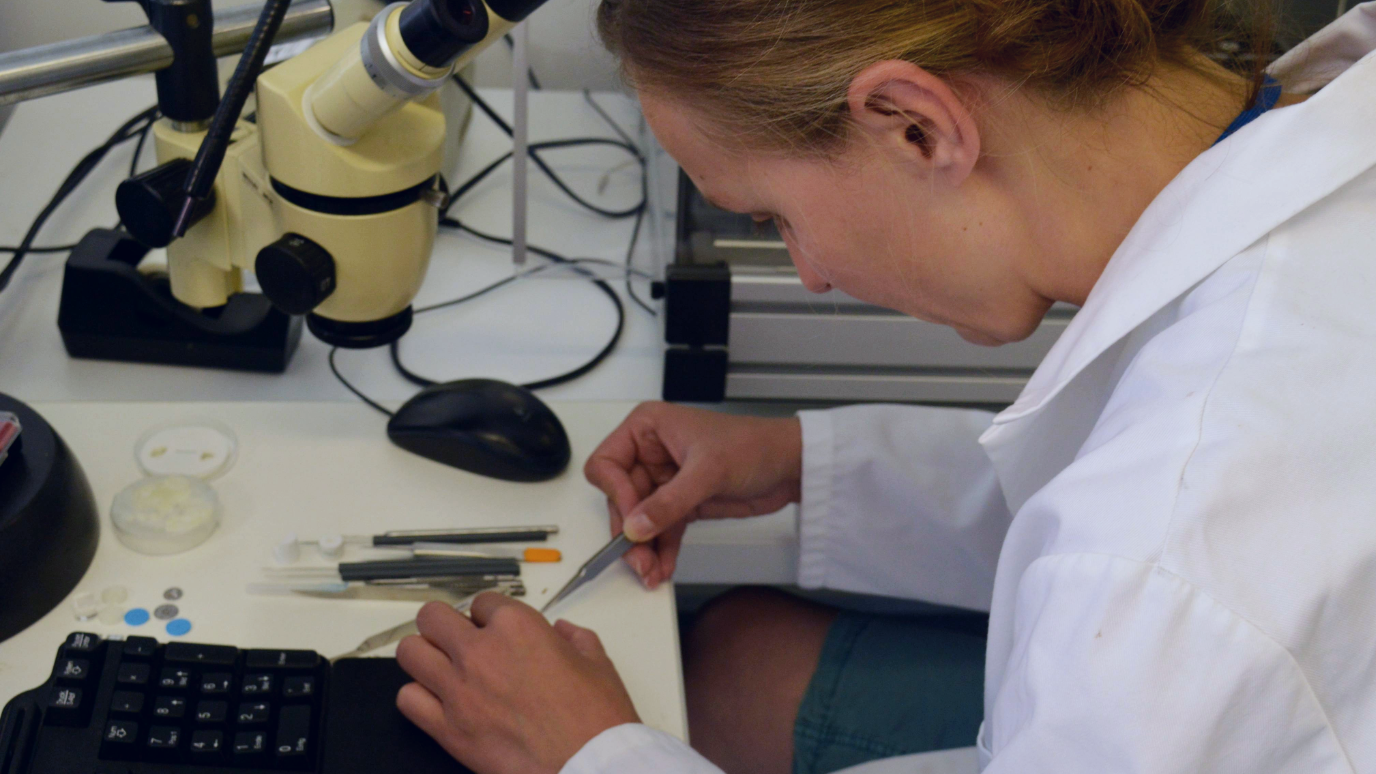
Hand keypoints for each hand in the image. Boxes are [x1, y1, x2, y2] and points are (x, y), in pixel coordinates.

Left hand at [396, 594, 639, 773]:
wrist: (588, 766)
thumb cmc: (596, 720)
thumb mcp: (598, 663)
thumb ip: (575, 638)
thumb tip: (562, 631)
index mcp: (518, 627)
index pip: (481, 603)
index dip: (488, 617)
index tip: (493, 630)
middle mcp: (481, 652)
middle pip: (433, 617)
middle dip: (443, 625)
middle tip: (457, 640)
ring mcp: (459, 691)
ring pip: (410, 653)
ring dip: (424, 655)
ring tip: (441, 667)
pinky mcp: (448, 730)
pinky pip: (407, 700)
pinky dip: (418, 697)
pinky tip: (438, 702)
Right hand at [584, 402, 802, 587]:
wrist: (790, 465)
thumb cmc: (755, 445)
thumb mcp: (708, 471)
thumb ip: (669, 502)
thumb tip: (636, 527)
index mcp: (648, 428)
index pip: (608, 464)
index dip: (615, 494)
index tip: (632, 519)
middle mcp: (650, 452)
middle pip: (620, 498)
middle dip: (629, 531)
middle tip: (638, 559)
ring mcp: (665, 480)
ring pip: (639, 520)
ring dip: (643, 548)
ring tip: (651, 571)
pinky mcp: (681, 502)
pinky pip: (660, 530)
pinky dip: (660, 550)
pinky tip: (663, 567)